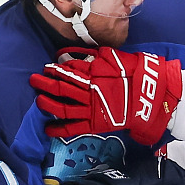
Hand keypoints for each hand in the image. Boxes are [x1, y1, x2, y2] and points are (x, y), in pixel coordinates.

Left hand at [30, 47, 181, 145]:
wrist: (151, 95)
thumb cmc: (135, 73)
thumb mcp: (114, 57)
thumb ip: (93, 56)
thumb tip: (73, 55)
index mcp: (92, 73)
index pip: (68, 70)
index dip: (55, 69)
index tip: (48, 67)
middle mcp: (88, 91)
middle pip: (60, 87)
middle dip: (44, 83)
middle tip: (33, 79)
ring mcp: (91, 109)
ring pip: (63, 107)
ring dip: (48, 103)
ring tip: (38, 100)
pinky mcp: (95, 124)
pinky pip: (73, 128)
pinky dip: (59, 129)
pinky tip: (48, 129)